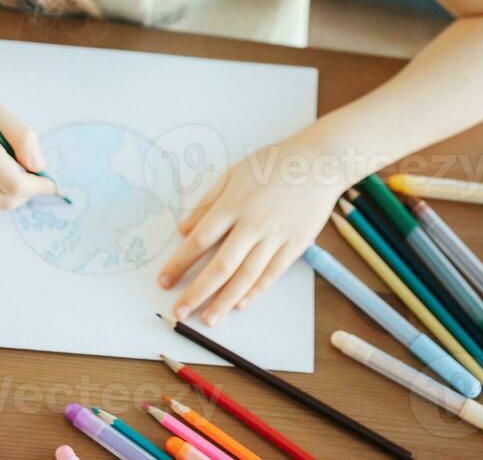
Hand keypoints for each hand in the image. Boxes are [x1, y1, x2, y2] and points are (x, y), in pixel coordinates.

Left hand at [156, 137, 345, 326]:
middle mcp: (252, 224)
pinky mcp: (295, 245)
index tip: (164, 281)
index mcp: (233, 204)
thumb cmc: (273, 163)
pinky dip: (255, 292)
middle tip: (180, 312)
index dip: (179, 263)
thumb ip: (207, 202)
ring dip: (224, 301)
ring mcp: (275, 237)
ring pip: (246, 277)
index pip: (199, 240)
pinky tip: (240, 305)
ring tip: (208, 320)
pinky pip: (272, 274)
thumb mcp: (234, 173)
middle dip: (197, 292)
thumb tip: (183, 229)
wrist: (318, 163)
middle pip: (220, 266)